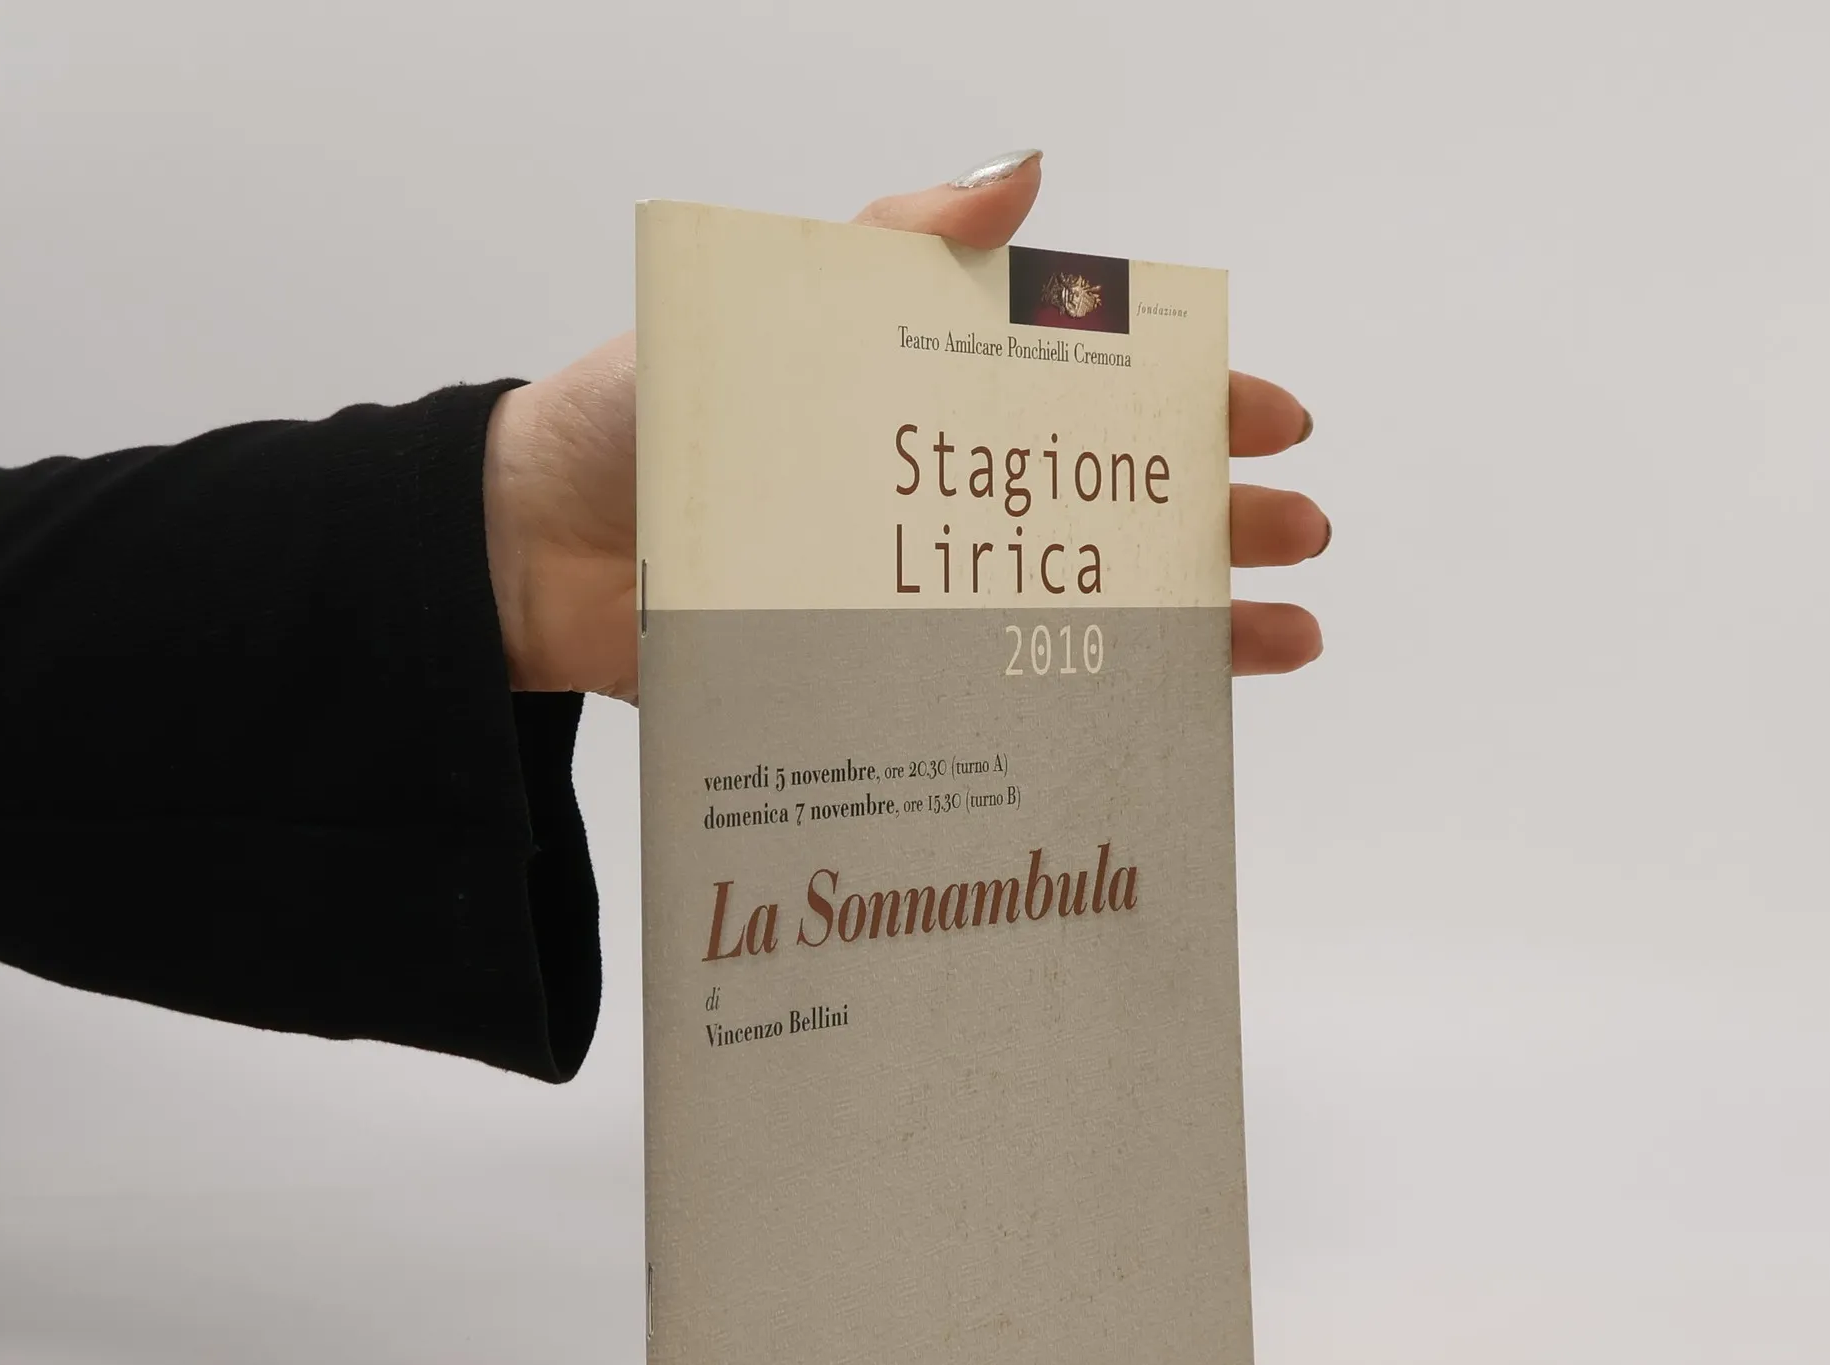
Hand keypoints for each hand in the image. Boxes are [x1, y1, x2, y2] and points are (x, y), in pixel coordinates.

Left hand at [484, 152, 1328, 700]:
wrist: (532, 556)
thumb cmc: (638, 416)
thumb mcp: (774, 306)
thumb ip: (898, 238)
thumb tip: (1029, 171)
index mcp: (934, 402)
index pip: (1091, 396)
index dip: (1190, 405)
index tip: (1268, 419)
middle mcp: (944, 503)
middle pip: (1111, 512)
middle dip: (1218, 522)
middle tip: (1297, 536)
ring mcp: (921, 600)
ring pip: (1079, 616)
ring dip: (1188, 628)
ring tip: (1279, 642)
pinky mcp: (882, 687)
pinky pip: (997, 702)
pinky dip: (1077, 714)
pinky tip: (1151, 728)